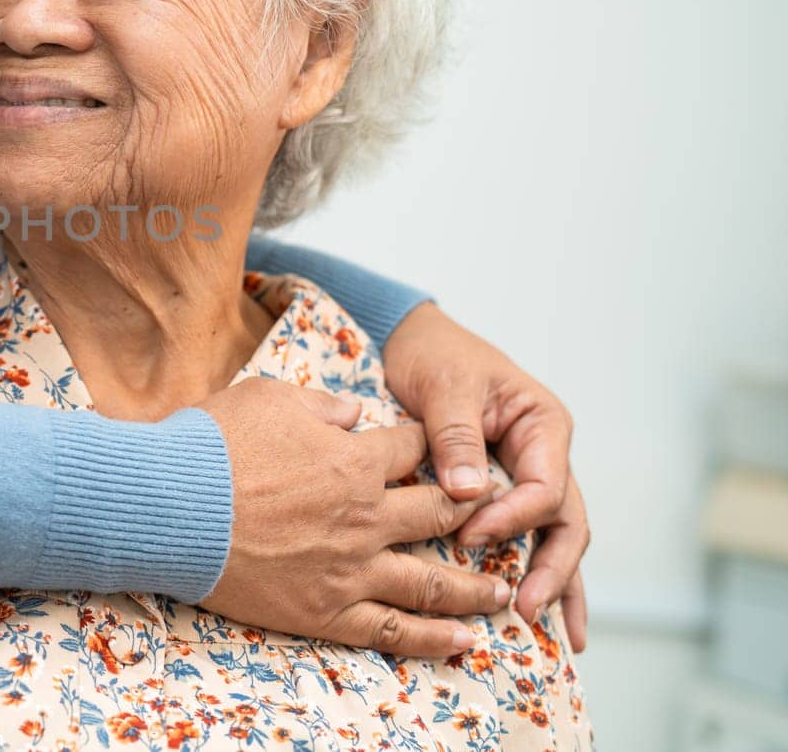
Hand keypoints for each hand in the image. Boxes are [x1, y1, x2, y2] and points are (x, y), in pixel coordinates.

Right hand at [198, 377, 509, 656]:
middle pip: (440, 512)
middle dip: (474, 510)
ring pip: (433, 581)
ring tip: (503, 591)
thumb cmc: (211, 445)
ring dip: (475, 587)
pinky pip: (391, 629)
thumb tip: (353, 414)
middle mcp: (365, 516)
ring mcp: (350, 568)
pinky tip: (463, 642)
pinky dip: (432, 638)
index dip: (428, 444)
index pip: (413, 448)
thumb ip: (322, 406)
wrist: (169, 505)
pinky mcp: (325, 610)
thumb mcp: (268, 398)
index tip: (439, 449)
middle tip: (499, 515)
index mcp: (354, 460)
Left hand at [383, 302, 589, 649]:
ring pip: (556, 538)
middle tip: (526, 609)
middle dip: (552, 570)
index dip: (512, 517)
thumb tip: (468, 492)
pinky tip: (542, 616)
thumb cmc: (434, 355)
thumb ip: (456, 436)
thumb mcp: (445, 385)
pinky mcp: (505, 491)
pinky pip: (527, 536)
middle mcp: (545, 455)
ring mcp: (530, 476)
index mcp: (542, 426)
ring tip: (560, 637)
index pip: (543, 486)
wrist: (413, 342)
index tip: (470, 535)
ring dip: (556, 583)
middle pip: (565, 523)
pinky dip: (535, 572)